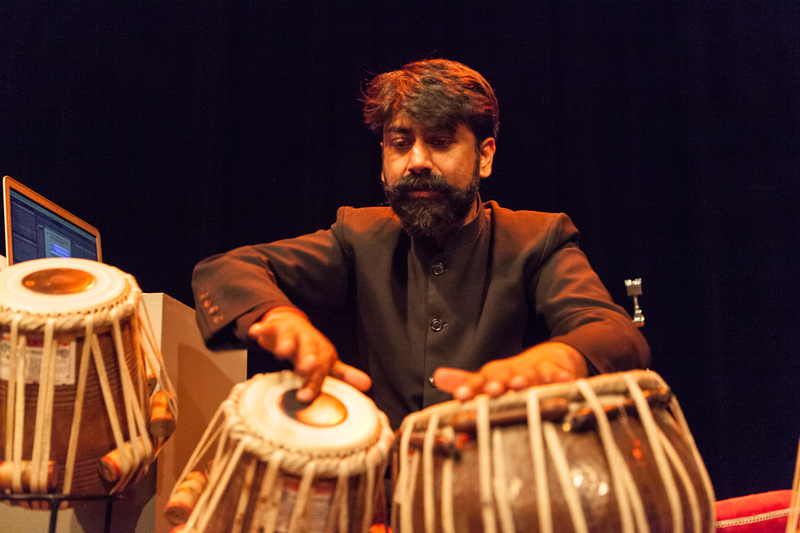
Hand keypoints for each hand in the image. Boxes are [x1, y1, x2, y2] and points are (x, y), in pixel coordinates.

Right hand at [248, 307, 371, 401]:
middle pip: (308, 351)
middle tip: (304, 370)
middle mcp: (308, 341)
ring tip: (282, 352)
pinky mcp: (274, 327)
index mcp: (322, 352)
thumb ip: (344, 374)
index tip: (306, 397)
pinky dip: (261, 329)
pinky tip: (256, 333)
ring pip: (289, 337)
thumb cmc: (310, 348)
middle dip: (306, 360)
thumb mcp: (328, 361)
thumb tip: (368, 385)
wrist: (292, 323)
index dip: (314, 382)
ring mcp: (291, 333)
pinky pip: (267, 327)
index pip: (321, 369)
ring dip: (286, 343)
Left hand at [432, 342, 587, 400]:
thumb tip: (437, 376)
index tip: (460, 396)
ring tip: (520, 385)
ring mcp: (536, 371)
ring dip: (525, 379)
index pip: (479, 381)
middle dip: (497, 383)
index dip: (470, 388)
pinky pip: (560, 376)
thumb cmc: (516, 375)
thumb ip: (467, 381)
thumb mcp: (491, 378)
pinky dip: (562, 379)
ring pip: (530, 375)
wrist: (553, 357)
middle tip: (490, 391)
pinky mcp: (558, 372)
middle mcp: (513, 372)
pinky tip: (563, 382)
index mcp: (495, 376)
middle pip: (503, 376)